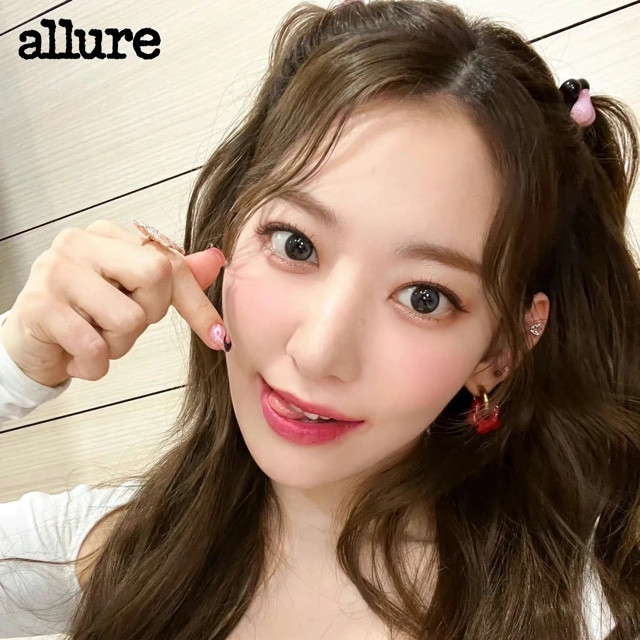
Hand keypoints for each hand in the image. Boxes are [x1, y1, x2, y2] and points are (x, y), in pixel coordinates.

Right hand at [0, 220, 226, 387]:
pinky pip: (94, 347)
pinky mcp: (40, 305)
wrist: (27, 343)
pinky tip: (75, 355)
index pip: (169, 262)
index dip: (197, 303)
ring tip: (93, 338)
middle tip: (119, 324)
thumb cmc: (83, 314)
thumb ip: (173, 278)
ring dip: (118, 346)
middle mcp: (81, 243)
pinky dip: (93, 365)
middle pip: (156, 278)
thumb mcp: (131, 293)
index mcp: (109, 235)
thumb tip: (216, 261)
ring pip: (128, 319)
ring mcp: (57, 270)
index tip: (219, 337)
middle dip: (149, 315)